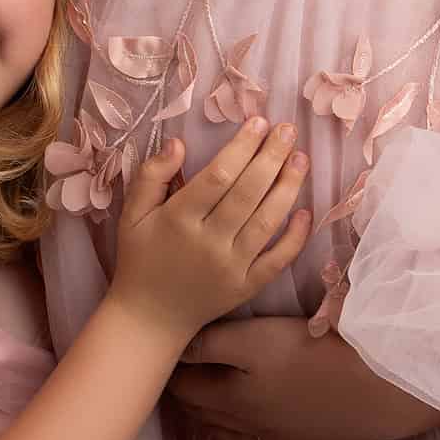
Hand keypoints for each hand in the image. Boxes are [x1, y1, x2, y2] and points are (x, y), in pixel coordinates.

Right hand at [106, 118, 311, 344]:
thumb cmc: (140, 259)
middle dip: (271, 157)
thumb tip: (178, 142)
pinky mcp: (246, 287)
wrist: (150, 317)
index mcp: (178, 220)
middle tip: (288, 129)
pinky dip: (295, 237)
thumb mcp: (132, 215)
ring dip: (288, 188)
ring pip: (267, 222)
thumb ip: (151, 176)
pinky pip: (277, 259)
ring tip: (301, 158)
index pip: (218, 176)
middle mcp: (208, 242)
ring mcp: (231, 267)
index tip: (259, 122)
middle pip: (248, 193)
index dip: (241, 147)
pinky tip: (307, 211)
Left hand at [167, 317, 439, 439]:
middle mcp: (246, 426)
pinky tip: (242, 430)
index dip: (169, 370)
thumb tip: (175, 348)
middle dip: (183, 393)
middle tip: (174, 372)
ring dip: (208, 417)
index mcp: (229, 398)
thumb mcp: (258, 338)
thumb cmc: (315, 354)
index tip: (162, 351)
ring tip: (199, 399)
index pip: (183, 387)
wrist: (379, 390)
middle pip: (202, 413)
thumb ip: (212, 343)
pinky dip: (239, 437)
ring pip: (227, 433)